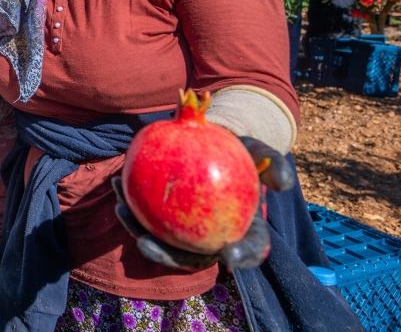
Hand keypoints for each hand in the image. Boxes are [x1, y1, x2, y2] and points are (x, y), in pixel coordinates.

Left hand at [112, 136, 295, 270]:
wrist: (214, 142)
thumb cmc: (238, 149)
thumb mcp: (258, 151)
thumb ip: (273, 163)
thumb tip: (282, 184)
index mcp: (242, 231)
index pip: (247, 250)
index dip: (240, 257)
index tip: (229, 255)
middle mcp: (212, 238)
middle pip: (191, 257)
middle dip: (166, 257)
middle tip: (146, 244)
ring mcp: (186, 232)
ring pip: (161, 240)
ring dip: (136, 230)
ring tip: (121, 210)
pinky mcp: (164, 219)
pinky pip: (145, 216)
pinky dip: (129, 203)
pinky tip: (118, 185)